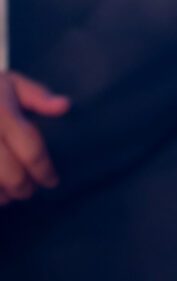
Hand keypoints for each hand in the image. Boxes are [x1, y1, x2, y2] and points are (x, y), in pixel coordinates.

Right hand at [0, 72, 66, 201]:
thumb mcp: (12, 83)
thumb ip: (38, 95)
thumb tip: (65, 106)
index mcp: (3, 114)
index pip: (31, 151)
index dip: (44, 171)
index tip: (52, 181)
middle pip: (11, 174)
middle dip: (23, 188)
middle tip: (29, 191)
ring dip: (1, 196)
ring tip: (9, 197)